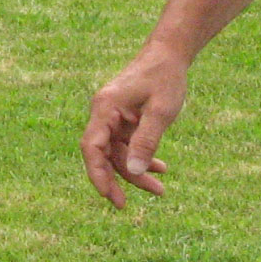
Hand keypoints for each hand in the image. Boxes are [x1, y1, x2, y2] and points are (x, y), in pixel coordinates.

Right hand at [81, 47, 189, 207]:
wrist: (169, 55)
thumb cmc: (164, 77)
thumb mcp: (161, 111)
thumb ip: (146, 141)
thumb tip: (134, 172)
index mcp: (105, 108)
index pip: (91, 146)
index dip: (96, 173)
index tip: (108, 194)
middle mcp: (104, 114)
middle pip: (101, 155)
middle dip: (114, 181)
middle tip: (123, 206)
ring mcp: (113, 119)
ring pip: (118, 154)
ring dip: (136, 173)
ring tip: (160, 190)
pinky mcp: (124, 121)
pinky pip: (128, 146)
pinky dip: (142, 158)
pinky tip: (160, 170)